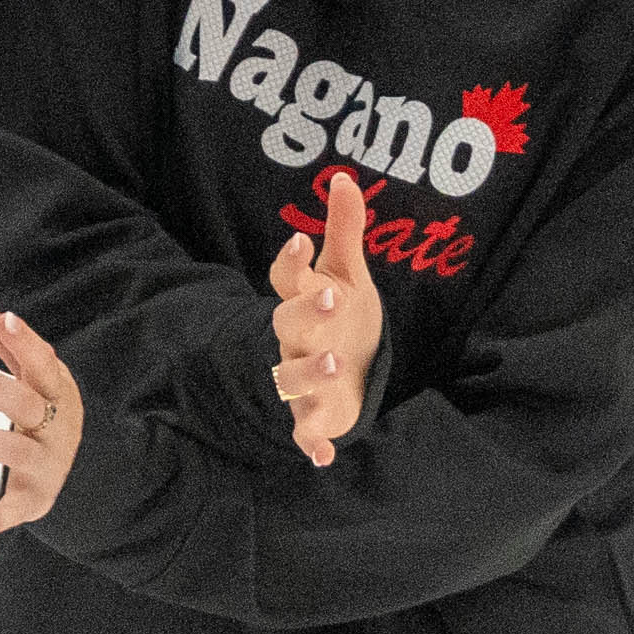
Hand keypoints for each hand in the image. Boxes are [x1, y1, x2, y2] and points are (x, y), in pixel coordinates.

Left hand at [0, 288, 83, 539]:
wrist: (94, 474)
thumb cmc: (48, 411)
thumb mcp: (32, 376)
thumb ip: (2, 341)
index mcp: (55, 389)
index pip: (41, 361)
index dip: (24, 341)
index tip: (4, 320)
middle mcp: (55, 425)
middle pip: (23, 402)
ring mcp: (47, 463)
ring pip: (16, 451)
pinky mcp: (36, 500)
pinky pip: (15, 509)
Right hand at [267, 169, 383, 467]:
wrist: (338, 370)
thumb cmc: (338, 315)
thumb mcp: (345, 272)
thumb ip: (344, 229)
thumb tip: (344, 177)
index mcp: (302, 301)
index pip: (289, 278)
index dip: (294, 262)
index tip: (303, 240)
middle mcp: (295, 340)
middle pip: (288, 325)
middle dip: (305, 313)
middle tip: (330, 298)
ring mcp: (301, 378)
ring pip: (293, 376)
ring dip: (308, 372)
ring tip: (334, 364)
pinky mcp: (312, 415)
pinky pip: (304, 430)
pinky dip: (311, 444)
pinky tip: (323, 456)